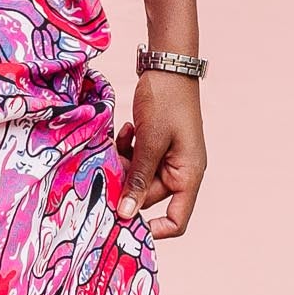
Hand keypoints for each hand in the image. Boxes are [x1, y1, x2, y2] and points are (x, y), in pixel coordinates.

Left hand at [113, 69, 205, 239]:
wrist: (168, 65)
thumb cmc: (165, 102)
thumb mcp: (149, 142)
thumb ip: (138, 178)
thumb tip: (125, 213)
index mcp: (188, 176)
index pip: (177, 220)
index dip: (153, 229)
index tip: (123, 225)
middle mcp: (181, 171)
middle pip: (149, 197)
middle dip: (126, 186)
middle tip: (104, 172)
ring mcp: (168, 158)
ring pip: (139, 177)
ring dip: (123, 166)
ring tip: (115, 145)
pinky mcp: (156, 144)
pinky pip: (138, 160)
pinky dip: (127, 150)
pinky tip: (123, 131)